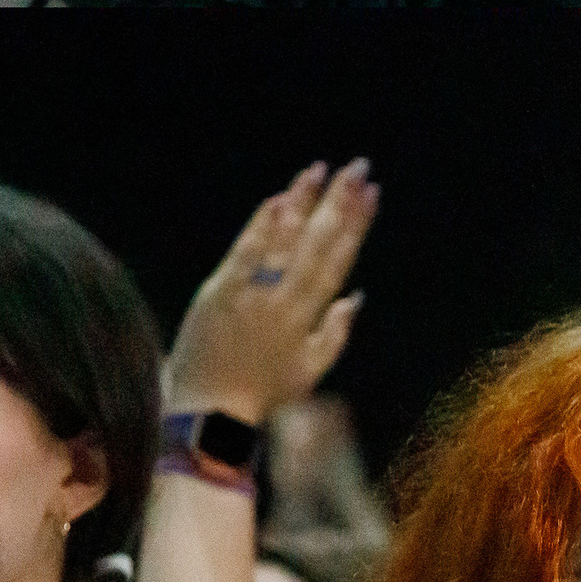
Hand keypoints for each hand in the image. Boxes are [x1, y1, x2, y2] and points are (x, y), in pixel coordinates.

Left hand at [166, 159, 378, 418]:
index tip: (372, 193)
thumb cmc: (261, 395)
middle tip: (358, 168)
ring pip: (282, 239)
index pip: (338, 260)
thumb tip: (357, 295)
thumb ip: (336, 332)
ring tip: (319, 169)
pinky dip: (262, 224)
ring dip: (302, 200)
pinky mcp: (219, 290)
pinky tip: (279, 198)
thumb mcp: (311, 372)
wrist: (209, 413)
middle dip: (339, 202)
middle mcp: (283, 300)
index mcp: (308, 318)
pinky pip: (245, 251)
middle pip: (316, 242)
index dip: (357, 225)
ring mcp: (250, 293)